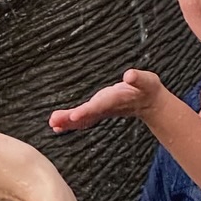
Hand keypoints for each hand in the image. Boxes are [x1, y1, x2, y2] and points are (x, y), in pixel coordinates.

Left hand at [49, 69, 164, 133]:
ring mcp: (101, 111)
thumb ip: (139, 78)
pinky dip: (70, 122)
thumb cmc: (147, 88)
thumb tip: (130, 75)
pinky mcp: (98, 110)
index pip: (99, 106)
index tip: (74, 115)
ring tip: (53, 123)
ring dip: (67, 122)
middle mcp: (106, 107)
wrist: (148, 102)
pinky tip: (57, 125)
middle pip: (86, 115)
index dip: (87, 111)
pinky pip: (82, 118)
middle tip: (54, 122)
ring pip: (82, 119)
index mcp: (115, 100)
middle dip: (70, 119)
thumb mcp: (146, 80)